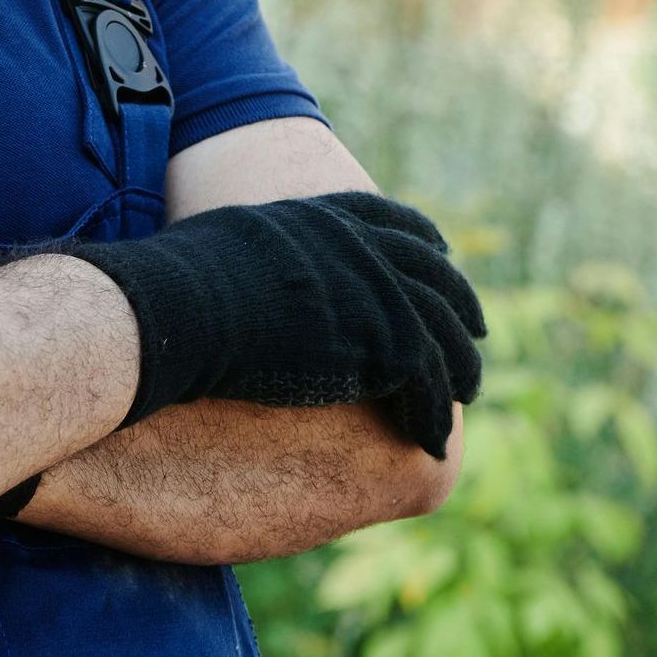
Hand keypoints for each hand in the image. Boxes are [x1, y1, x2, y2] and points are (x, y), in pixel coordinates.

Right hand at [65, 190, 484, 458]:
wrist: (182, 309)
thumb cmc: (182, 280)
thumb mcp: (234, 238)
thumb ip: (267, 246)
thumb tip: (248, 260)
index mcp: (326, 216)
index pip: (394, 221)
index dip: (424, 242)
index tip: (442, 257)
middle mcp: (363, 246)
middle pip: (433, 275)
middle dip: (459, 303)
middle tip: (475, 331)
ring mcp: (379, 292)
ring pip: (443, 333)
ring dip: (459, 367)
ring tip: (467, 395)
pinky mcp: (386, 344)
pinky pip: (428, 386)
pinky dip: (433, 416)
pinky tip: (431, 441)